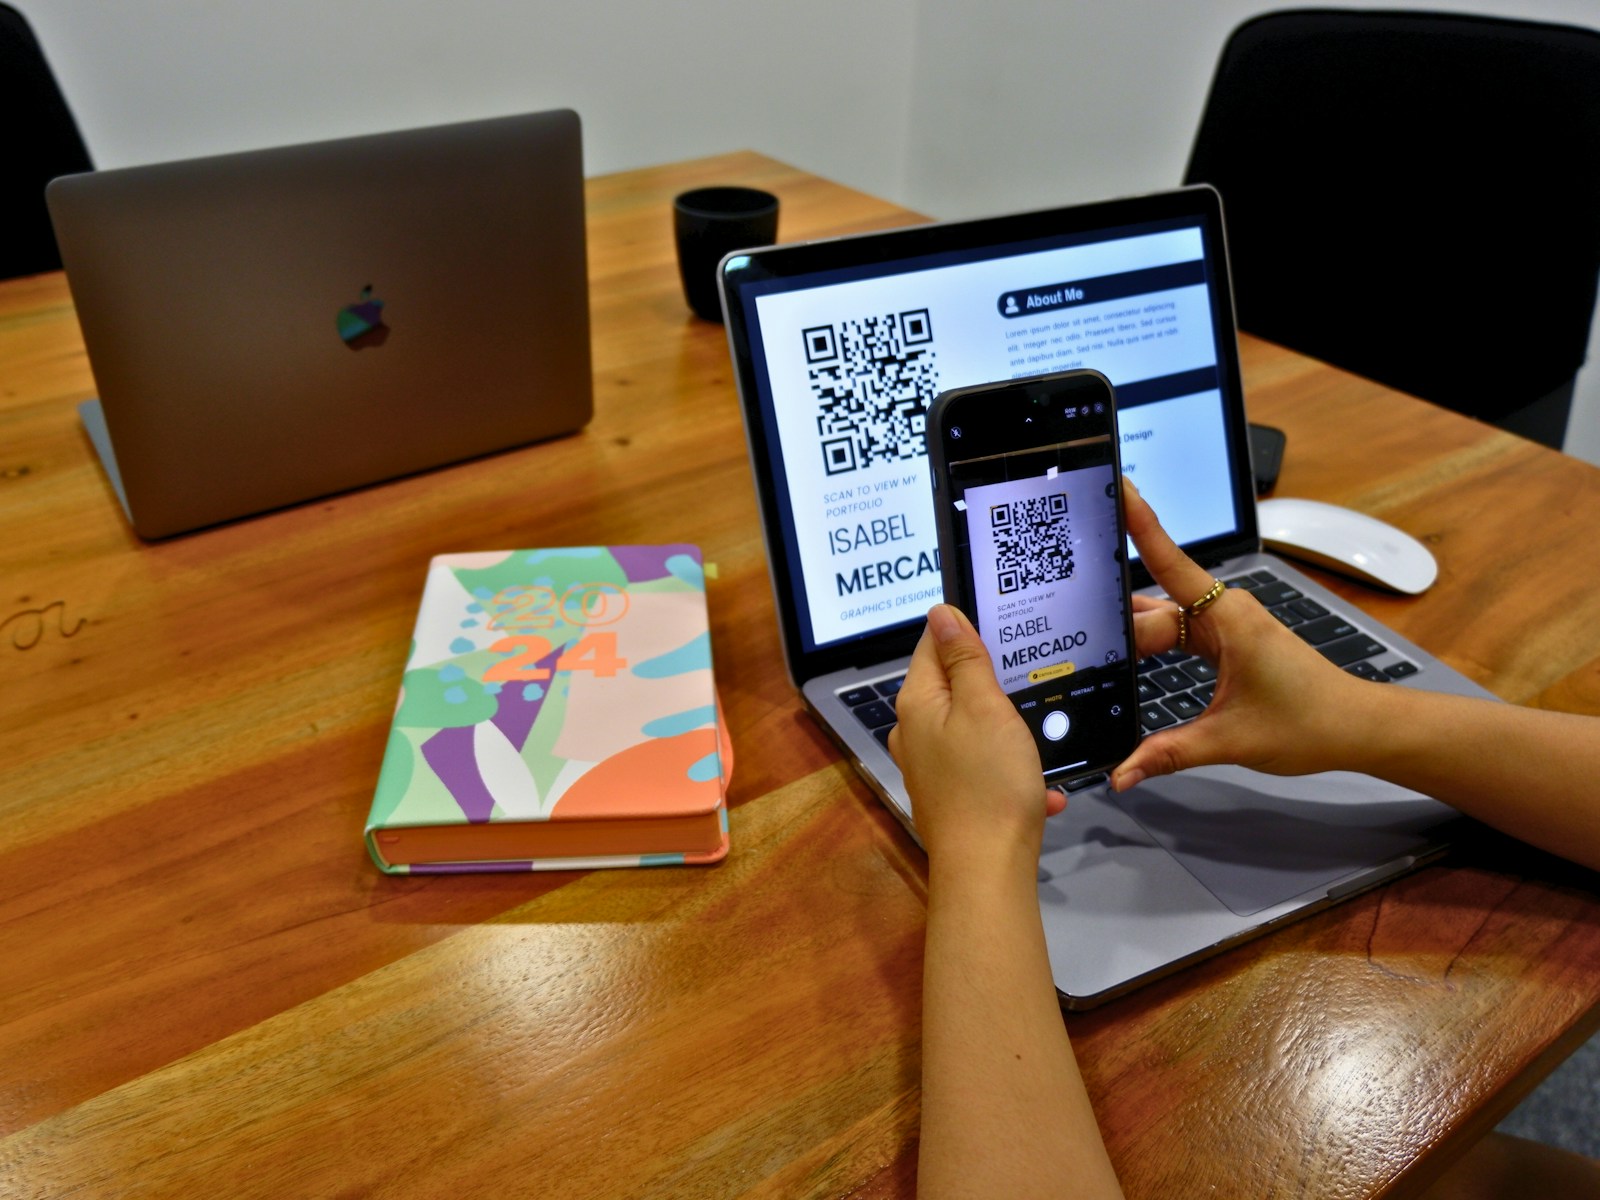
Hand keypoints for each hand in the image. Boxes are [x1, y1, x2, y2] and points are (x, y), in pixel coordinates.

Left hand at [889, 604, 1065, 869]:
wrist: (987, 869)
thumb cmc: (988, 783)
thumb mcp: (984, 706)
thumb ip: (964, 658)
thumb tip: (940, 613)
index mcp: (917, 702)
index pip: (932, 644)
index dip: (965, 630)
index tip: (1002, 625)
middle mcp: (914, 732)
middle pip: (952, 686)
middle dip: (992, 681)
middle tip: (1032, 678)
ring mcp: (930, 767)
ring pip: (973, 728)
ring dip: (1009, 730)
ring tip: (1041, 735)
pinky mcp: (951, 796)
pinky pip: (985, 769)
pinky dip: (1013, 772)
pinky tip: (1044, 788)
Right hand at [1112, 478, 1372, 789]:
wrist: (1357, 728)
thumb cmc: (1310, 722)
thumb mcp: (1229, 740)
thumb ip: (1168, 753)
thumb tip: (1121, 773)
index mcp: (1226, 617)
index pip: (1168, 561)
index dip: (1139, 523)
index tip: (1117, 486)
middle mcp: (1224, 612)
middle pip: (1153, 608)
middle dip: (1114, 617)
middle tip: (1066, 619)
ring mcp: (1225, 627)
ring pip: (1163, 622)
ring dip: (1132, 633)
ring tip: (1086, 633)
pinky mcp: (1227, 644)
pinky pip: (1178, 635)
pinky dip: (1152, 647)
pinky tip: (1125, 657)